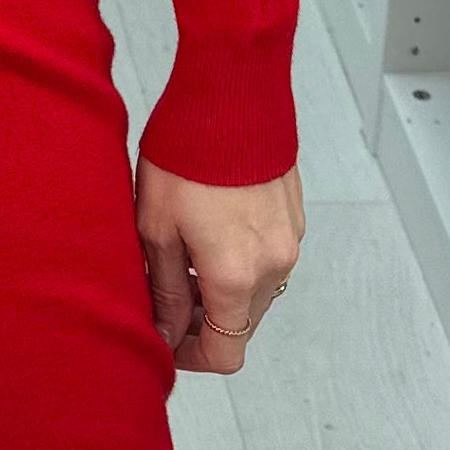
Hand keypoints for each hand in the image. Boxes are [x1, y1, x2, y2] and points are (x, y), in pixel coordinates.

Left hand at [134, 162, 304, 374]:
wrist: (231, 94)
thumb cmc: (186, 155)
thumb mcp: (156, 228)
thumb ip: (164, 291)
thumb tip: (164, 333)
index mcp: (237, 276)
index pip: (225, 353)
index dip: (190, 356)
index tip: (165, 340)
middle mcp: (274, 265)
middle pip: (241, 324)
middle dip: (202, 320)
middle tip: (164, 290)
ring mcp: (289, 240)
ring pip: (254, 292)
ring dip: (221, 288)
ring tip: (183, 250)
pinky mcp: (293, 217)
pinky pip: (267, 258)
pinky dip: (240, 260)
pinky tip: (209, 226)